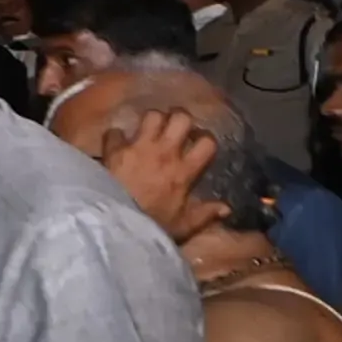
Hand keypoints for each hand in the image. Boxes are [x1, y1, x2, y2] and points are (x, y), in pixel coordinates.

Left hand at [99, 110, 228, 242]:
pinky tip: (116, 144)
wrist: (115, 225)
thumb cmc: (152, 226)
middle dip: (180, 118)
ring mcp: (139, 148)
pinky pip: (116, 132)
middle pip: (181, 118)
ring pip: (152, 116)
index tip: (198, 142)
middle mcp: (164, 153)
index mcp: (183, 172)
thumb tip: (226, 208)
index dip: (205, 138)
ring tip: (149, 130)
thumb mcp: (183, 226)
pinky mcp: (115, 150)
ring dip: (152, 121)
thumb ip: (204, 215)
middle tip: (175, 128)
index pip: (207, 143)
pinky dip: (116, 137)